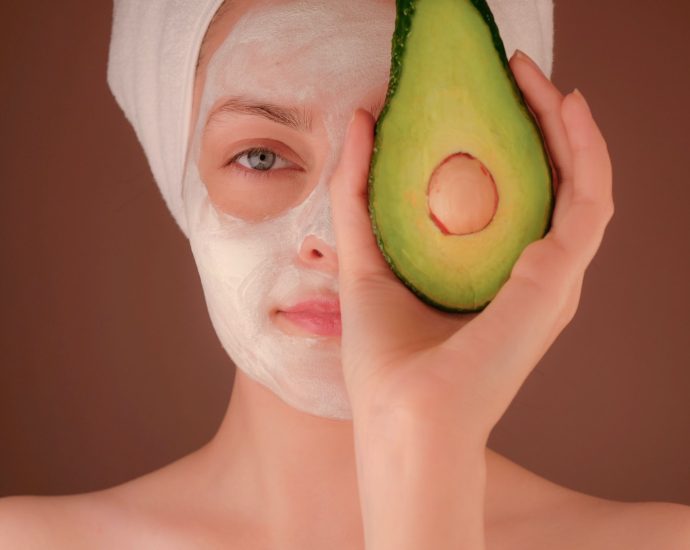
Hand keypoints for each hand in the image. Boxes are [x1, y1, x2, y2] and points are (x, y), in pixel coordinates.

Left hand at [330, 49, 613, 443]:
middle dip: (537, 120)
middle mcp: (533, 276)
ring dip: (564, 124)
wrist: (404, 423)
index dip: (507, 139)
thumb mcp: (364, 260)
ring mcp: (553, 279)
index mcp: (495, 277)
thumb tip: (358, 119)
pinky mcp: (558, 280)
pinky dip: (585, 150)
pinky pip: (589, 201)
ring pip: (580, 182)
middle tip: (513, 72)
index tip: (481, 94)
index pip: (516, 194)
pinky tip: (565, 108)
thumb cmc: (387, 362)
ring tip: (534, 77)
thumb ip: (358, 194)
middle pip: (550, 182)